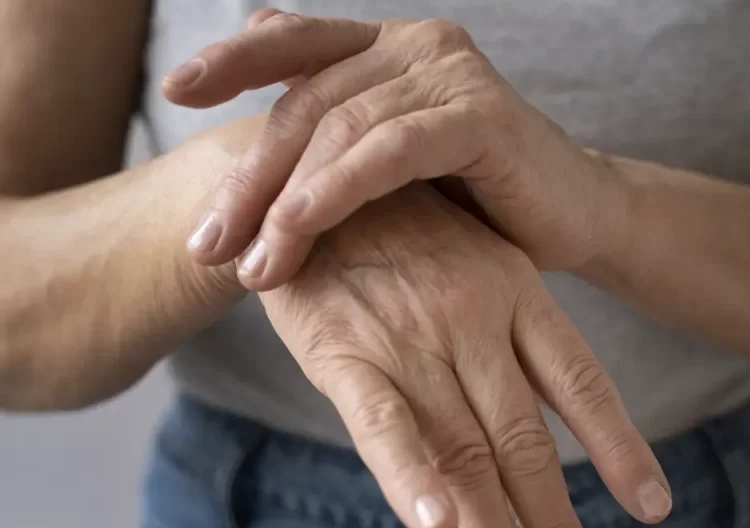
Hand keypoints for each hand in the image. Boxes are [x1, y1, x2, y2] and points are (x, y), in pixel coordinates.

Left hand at [166, 10, 616, 288]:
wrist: (575, 219)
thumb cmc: (482, 203)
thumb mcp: (399, 169)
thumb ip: (341, 142)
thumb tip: (263, 146)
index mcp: (391, 48)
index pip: (298, 41)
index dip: (233, 59)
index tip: (173, 92)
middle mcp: (417, 45)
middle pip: (308, 100)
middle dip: (250, 177)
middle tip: (207, 242)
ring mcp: (450, 72)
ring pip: (341, 126)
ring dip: (285, 200)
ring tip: (250, 263)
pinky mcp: (479, 113)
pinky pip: (389, 149)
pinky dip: (338, 189)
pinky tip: (299, 228)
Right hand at [259, 184, 671, 527]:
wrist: (304, 181)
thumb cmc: (396, 235)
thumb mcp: (471, 262)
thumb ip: (506, 340)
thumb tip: (547, 420)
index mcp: (515, 292)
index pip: (582, 381)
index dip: (619, 446)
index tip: (652, 508)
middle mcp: (475, 318)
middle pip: (526, 440)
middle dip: (555, 524)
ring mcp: (412, 336)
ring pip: (465, 449)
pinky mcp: (344, 351)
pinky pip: (383, 421)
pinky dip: (410, 474)